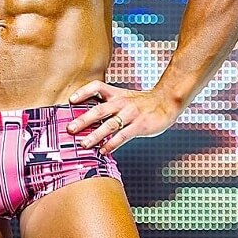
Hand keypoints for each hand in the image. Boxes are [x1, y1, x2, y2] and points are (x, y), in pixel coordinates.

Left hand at [67, 81, 181, 153]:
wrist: (167, 102)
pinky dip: (111, 144)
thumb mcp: (124, 97)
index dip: (83, 92)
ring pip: (109, 125)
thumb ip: (107, 104)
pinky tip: (103, 151)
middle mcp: (121, 103)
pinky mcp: (139, 126)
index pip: (97, 87)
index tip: (71, 101)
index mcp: (116, 93)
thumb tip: (85, 117)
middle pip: (99, 110)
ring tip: (84, 144)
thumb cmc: (141, 103)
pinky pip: (123, 136)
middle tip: (70, 129)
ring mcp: (130, 114)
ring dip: (95, 135)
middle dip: (83, 120)